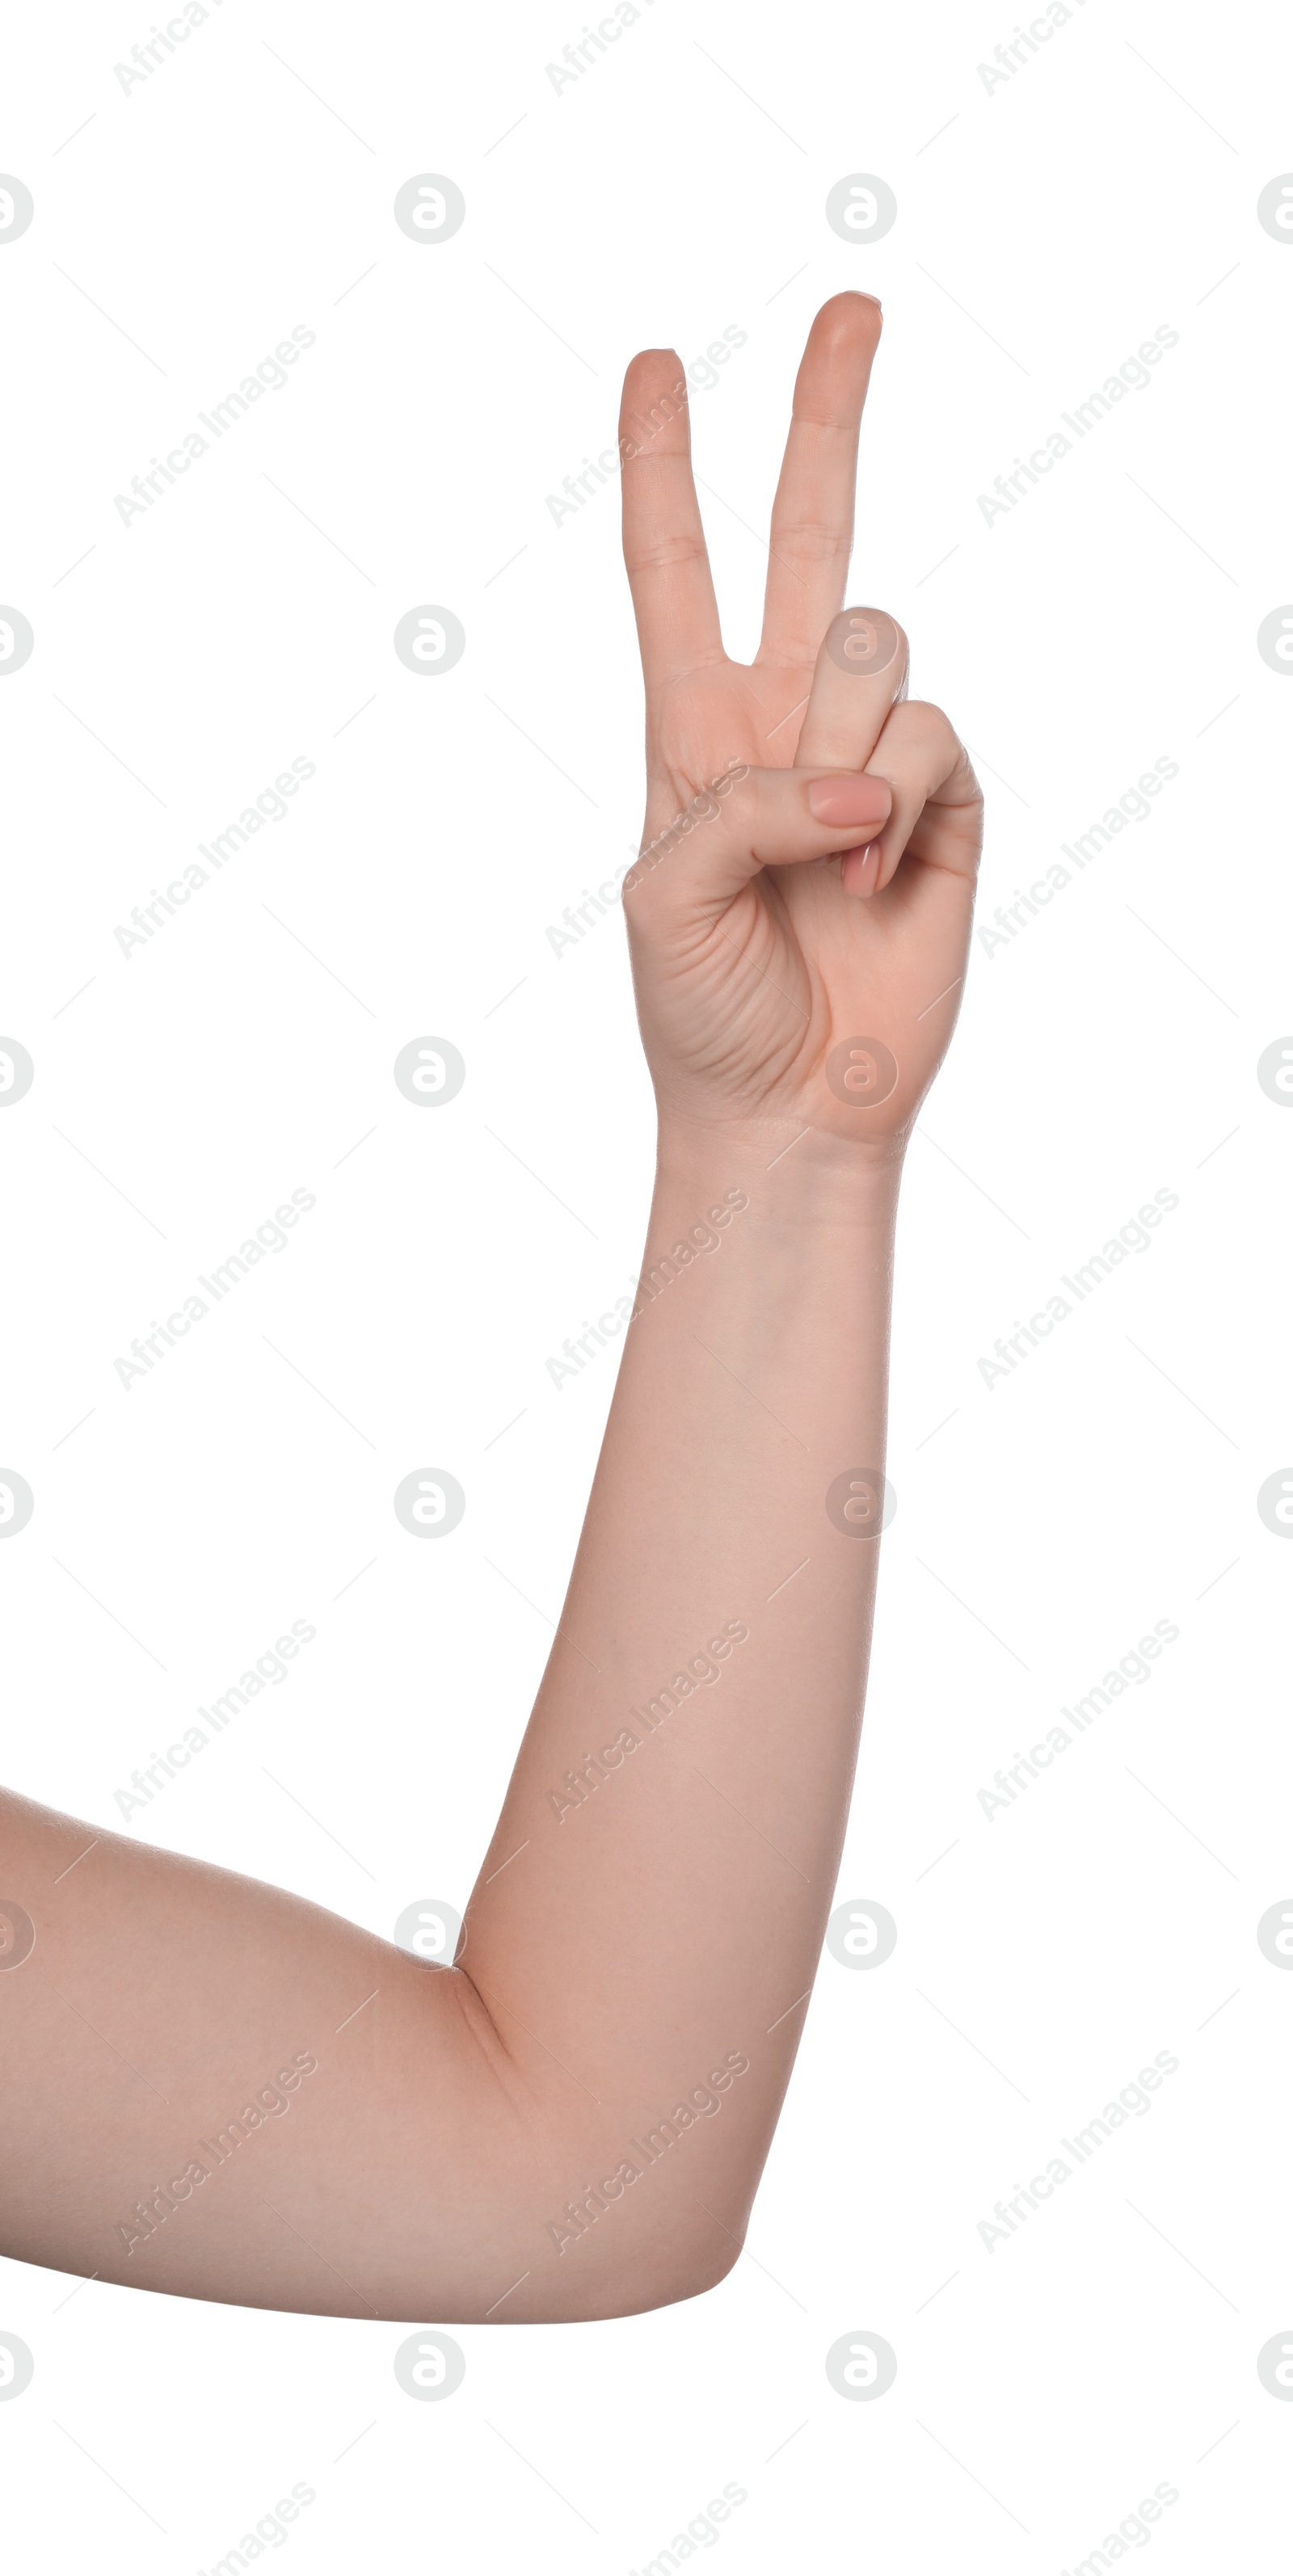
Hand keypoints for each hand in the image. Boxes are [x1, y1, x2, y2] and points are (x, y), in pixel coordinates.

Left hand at [619, 293, 982, 1167]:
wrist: (787, 1110)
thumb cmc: (700, 1010)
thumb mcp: (663, 895)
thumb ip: (737, 802)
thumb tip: (855, 777)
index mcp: (690, 727)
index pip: (673, 570)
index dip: (661, 467)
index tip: (654, 367)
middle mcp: (784, 721)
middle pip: (807, 534)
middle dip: (827, 414)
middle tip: (854, 303)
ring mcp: (869, 757)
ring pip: (872, 644)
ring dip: (837, 747)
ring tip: (819, 864)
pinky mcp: (946, 803)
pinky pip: (931, 736)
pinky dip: (894, 810)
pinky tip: (871, 883)